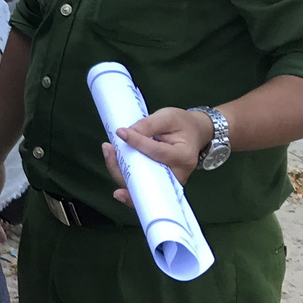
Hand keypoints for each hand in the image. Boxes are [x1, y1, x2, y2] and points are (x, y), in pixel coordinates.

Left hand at [99, 108, 213, 203]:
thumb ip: (147, 124)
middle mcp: (178, 174)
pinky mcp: (160, 184)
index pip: (157, 152)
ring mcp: (169, 182)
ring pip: (140, 186)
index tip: (120, 133)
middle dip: (123, 168)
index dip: (137, 143)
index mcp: (183, 156)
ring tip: (109, 153)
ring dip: (120, 173)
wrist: (194, 134)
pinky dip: (126, 178)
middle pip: (147, 178)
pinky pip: (141, 186)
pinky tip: (114, 166)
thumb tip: (126, 134)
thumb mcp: (167, 117)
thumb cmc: (182, 124)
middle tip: (108, 149)